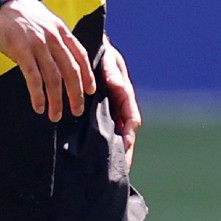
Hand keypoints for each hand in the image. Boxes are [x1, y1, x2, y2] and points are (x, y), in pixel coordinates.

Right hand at [0, 0, 96, 121]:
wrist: (0, 5)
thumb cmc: (25, 16)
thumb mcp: (48, 22)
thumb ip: (59, 40)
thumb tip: (69, 60)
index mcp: (62, 31)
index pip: (80, 56)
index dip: (87, 75)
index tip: (90, 91)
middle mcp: (53, 38)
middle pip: (70, 70)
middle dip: (75, 93)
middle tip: (77, 110)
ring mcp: (38, 44)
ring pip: (53, 77)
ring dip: (56, 99)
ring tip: (56, 114)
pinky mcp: (21, 51)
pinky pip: (33, 77)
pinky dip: (37, 94)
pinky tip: (39, 106)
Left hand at [101, 39, 141, 168]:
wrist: (89, 49)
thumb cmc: (101, 54)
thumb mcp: (108, 60)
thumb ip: (112, 73)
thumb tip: (118, 86)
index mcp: (125, 96)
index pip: (131, 120)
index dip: (129, 136)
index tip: (125, 148)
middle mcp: (119, 107)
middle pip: (125, 134)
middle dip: (124, 152)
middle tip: (120, 171)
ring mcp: (109, 112)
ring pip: (113, 135)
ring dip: (113, 151)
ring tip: (107, 171)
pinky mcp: (97, 115)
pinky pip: (101, 132)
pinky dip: (100, 145)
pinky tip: (91, 158)